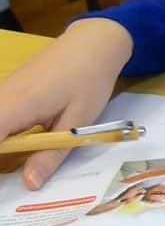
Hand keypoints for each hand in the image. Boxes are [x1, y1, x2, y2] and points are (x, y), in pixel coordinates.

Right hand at [0, 18, 132, 188]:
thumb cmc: (90, 79)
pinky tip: (15, 144)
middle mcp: (3, 95)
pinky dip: (2, 130)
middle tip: (15, 173)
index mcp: (18, 105)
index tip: (6, 177)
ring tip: (18, 162)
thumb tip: (28, 184)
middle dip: (0, 153)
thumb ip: (51, 154)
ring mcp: (4, 88)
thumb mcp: (77, 122)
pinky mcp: (9, 87)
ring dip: (2, 142)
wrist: (95, 41)